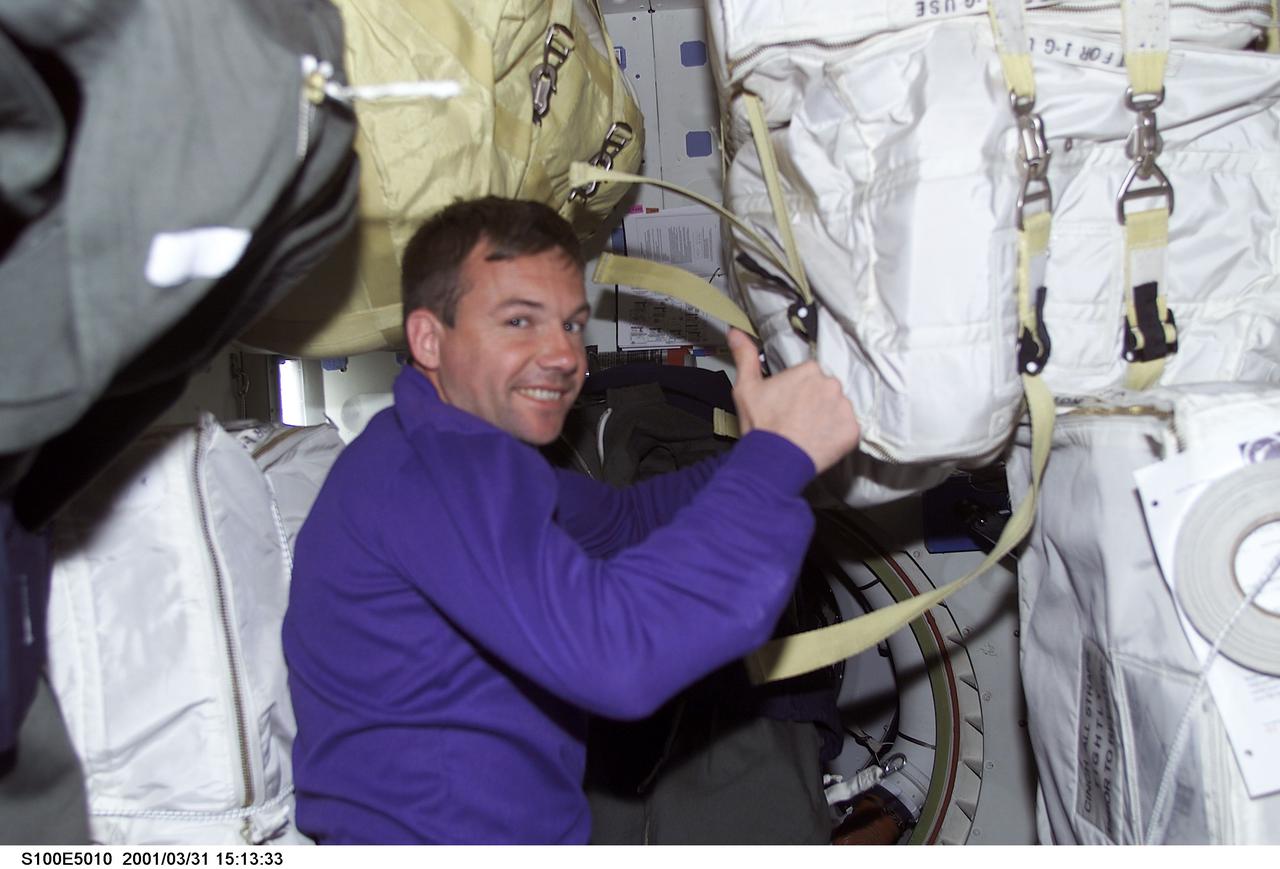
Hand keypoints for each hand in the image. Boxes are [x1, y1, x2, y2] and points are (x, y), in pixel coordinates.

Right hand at [728, 327, 859, 473]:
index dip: (799, 392)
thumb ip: (746, 357)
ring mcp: (844, 408)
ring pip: (839, 409)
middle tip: (798, 420)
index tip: (789, 405)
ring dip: (828, 419)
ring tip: (808, 433)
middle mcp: (831, 384)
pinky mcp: (852, 431)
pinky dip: (838, 436)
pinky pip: (849, 430)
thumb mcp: (746, 388)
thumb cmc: (761, 425)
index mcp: (809, 370)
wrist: (774, 460)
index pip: (810, 376)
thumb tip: (735, 333)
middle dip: (815, 403)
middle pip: (827, 391)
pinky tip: (819, 442)